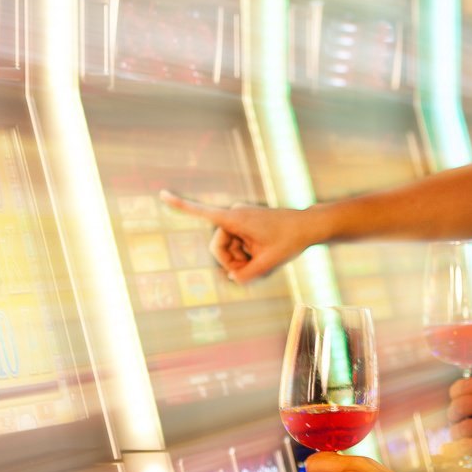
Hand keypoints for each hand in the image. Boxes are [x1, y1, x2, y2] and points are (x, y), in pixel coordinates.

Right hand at [159, 191, 320, 284]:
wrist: (309, 226)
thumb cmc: (290, 241)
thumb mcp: (268, 263)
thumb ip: (246, 275)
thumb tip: (231, 278)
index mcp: (236, 218)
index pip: (203, 212)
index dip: (181, 206)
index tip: (162, 194)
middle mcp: (234, 215)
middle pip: (218, 247)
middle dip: (232, 261)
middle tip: (254, 266)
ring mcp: (240, 219)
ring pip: (228, 248)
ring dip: (242, 259)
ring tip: (264, 257)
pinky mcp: (245, 223)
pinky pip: (237, 243)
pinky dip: (246, 253)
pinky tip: (263, 254)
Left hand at [446, 375, 471, 471]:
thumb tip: (471, 395)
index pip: (460, 387)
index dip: (455, 398)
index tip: (456, 404)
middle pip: (456, 407)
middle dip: (454, 417)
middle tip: (457, 423)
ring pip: (457, 428)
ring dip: (458, 435)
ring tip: (464, 438)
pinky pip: (462, 446)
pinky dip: (461, 449)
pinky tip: (466, 448)